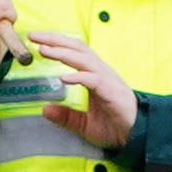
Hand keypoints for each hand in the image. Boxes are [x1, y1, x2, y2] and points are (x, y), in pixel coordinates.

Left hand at [25, 32, 142, 151]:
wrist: (138, 136)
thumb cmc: (115, 126)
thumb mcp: (84, 124)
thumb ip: (66, 116)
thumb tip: (45, 110)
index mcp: (94, 75)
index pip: (74, 51)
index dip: (56, 43)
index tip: (36, 40)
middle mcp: (100, 72)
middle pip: (77, 48)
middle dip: (55, 40)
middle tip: (33, 35)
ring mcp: (107, 80)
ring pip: (83, 60)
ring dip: (62, 53)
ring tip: (44, 50)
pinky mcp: (112, 91)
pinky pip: (93, 80)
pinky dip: (78, 77)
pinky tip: (62, 77)